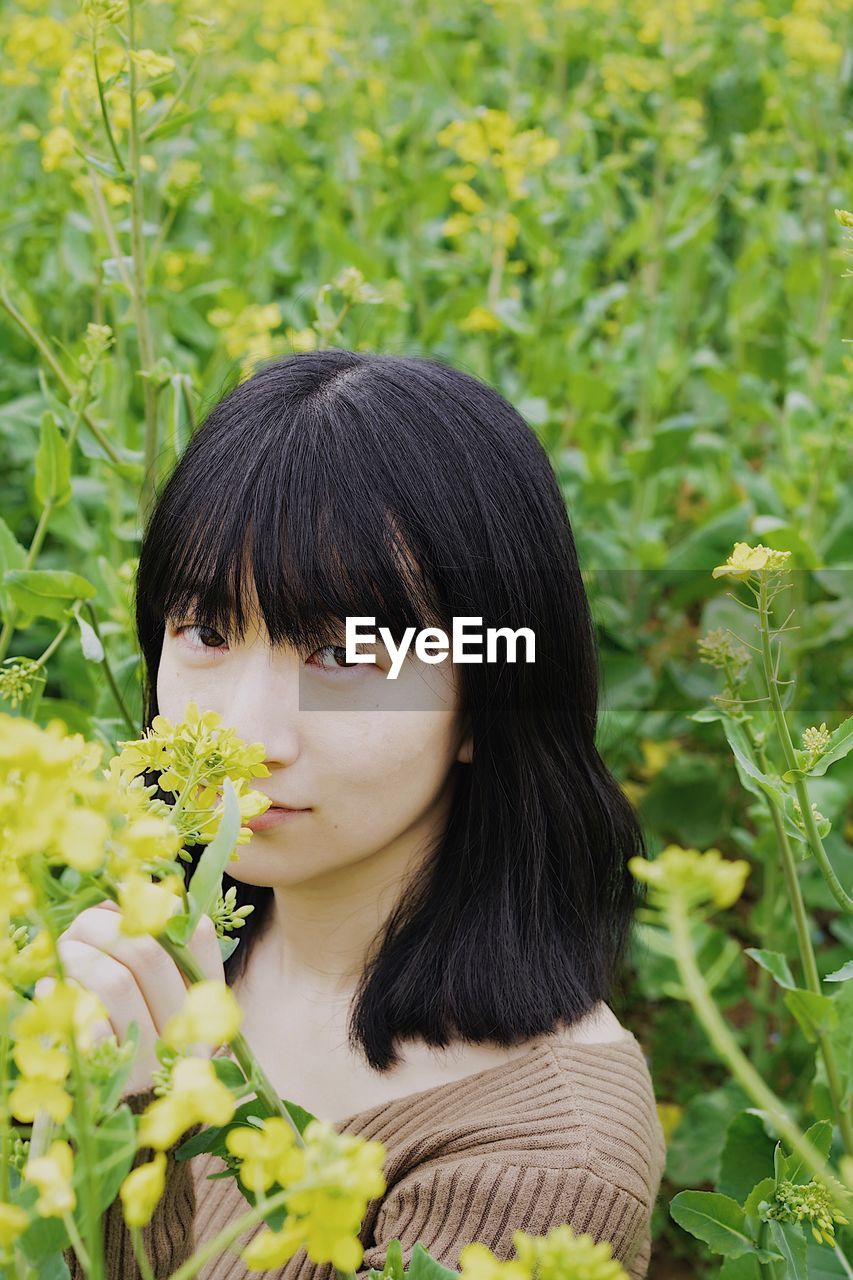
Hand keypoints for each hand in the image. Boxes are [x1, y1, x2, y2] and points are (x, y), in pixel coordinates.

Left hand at [35, 900, 226, 1096]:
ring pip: (114, 981)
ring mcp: (153, 1058)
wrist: (124, 1121)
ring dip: (78, 956)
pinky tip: (50, 989)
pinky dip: (61, 997)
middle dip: (102, 926)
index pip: (196, 935)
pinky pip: (84, 1022)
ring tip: (64, 953)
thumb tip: (129, 890)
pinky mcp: (114, 1080)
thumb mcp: (162, 997)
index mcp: (205, 1001)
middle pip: (146, 952)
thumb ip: (154, 948)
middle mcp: (188, 1029)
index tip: (125, 895)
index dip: (156, 906)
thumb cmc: (140, 1040)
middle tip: (78, 923)